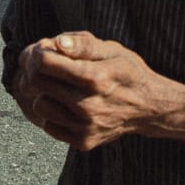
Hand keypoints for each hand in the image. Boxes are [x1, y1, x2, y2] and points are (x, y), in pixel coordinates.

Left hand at [14, 32, 168, 150]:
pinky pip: (49, 124)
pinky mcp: (83, 141)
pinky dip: (55, 112)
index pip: (45, 63)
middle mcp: (89, 106)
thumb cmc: (127, 72)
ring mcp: (85, 127)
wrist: (149, 107)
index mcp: (96, 78)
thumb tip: (57, 43)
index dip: (38, 52)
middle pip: (37, 82)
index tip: (43, 49)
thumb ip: (83, 44)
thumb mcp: (112, 49)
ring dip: (45, 92)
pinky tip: (69, 104)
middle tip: (45, 63)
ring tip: (62, 85)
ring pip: (39, 104)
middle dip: (35, 68)